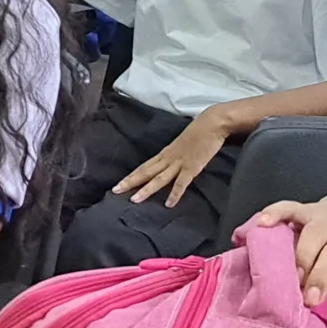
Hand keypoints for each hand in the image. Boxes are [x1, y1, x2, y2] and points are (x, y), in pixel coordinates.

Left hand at [113, 110, 231, 205]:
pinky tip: (169, 204)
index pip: (144, 166)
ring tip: (134, 200)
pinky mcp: (192, 167)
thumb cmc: (199, 132)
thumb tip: (169, 164)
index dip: (131, 176)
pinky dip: (175, 194)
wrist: (212, 123)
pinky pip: (181, 182)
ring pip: (159, 178)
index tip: (119, 184)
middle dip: (130, 182)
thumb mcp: (181, 144)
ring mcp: (179, 163)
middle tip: (114, 191)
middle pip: (145, 172)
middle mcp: (168, 158)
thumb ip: (174, 155)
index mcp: (165, 153)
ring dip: (146, 190)